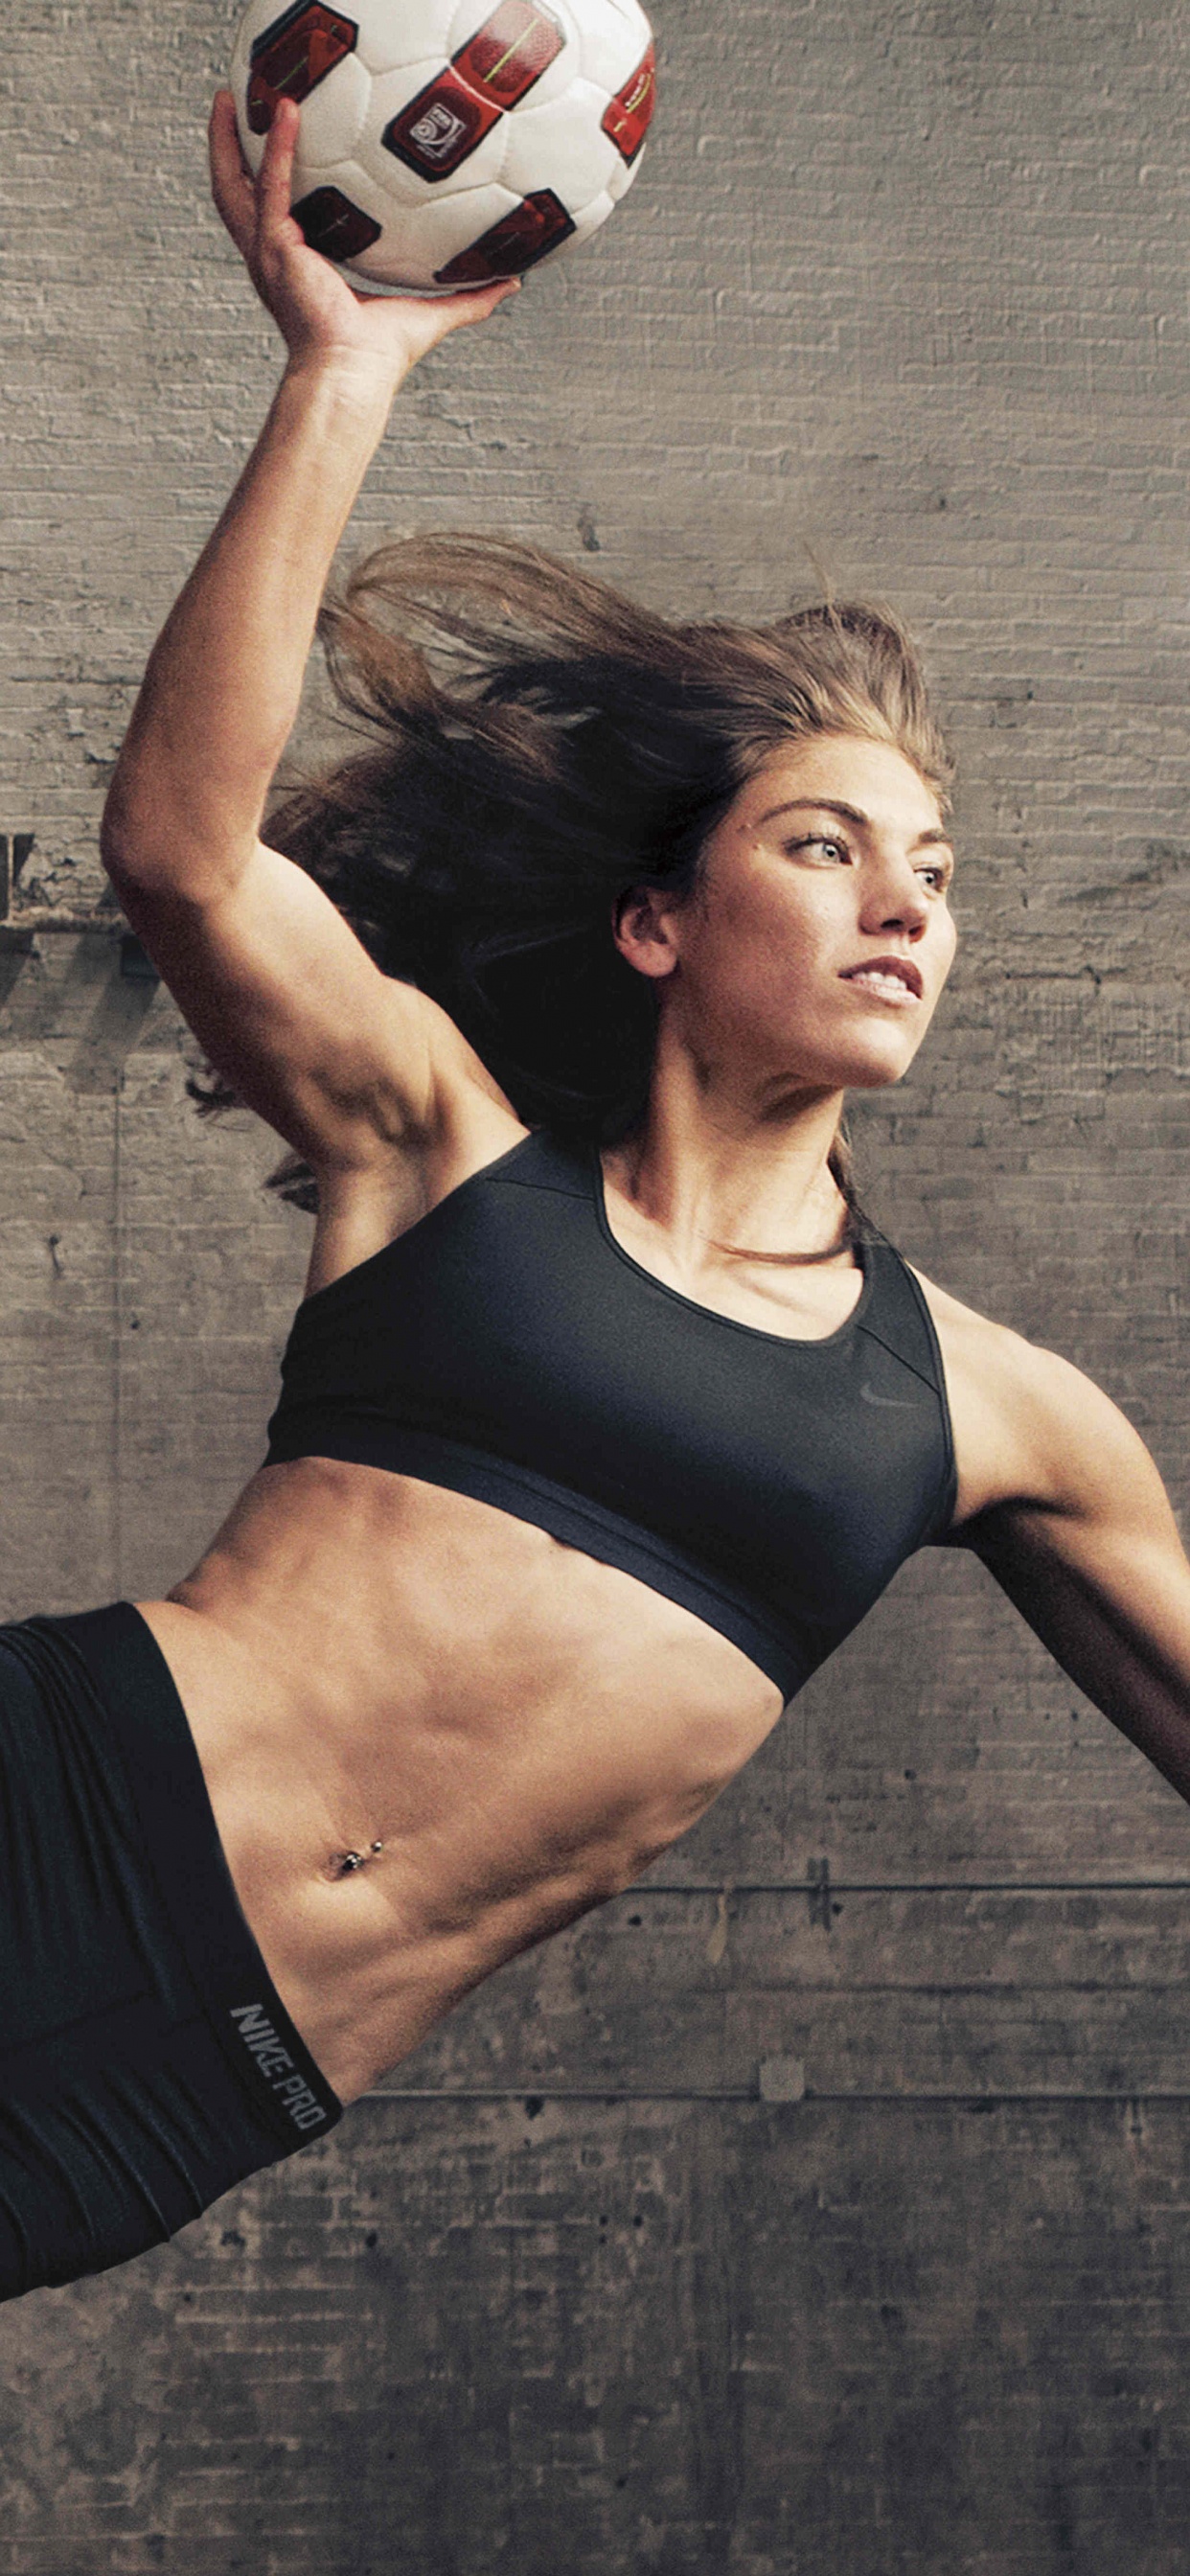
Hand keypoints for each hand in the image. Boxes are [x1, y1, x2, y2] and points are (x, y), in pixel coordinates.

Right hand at [208, 89, 518, 388]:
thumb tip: (512, 281)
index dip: (271, 178)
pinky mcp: (277, 250)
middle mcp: (276, 258)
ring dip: (226, 139)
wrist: (355, 376)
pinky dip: (276, 148)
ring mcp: (270, 254)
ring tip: (228, 94)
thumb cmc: (382, 358)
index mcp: (301, 267)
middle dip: (228, 149)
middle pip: (238, 193)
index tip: (280, 143)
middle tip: (231, 103)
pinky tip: (285, 111)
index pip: (278, 213)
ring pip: (235, 185)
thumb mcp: (431, 314)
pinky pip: (273, 187)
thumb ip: (468, 295)